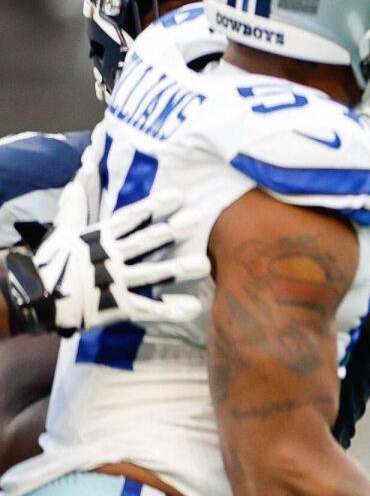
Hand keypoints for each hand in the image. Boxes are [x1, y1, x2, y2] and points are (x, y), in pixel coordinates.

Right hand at [36, 183, 208, 335]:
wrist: (38, 298)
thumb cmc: (53, 264)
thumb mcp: (62, 233)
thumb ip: (73, 211)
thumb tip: (72, 185)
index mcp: (99, 239)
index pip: (130, 219)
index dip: (154, 206)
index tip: (178, 195)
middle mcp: (110, 258)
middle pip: (145, 242)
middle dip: (172, 231)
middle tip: (197, 219)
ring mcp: (116, 283)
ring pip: (152, 273)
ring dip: (179, 269)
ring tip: (205, 264)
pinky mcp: (119, 307)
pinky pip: (149, 309)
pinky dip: (171, 310)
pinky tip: (194, 307)